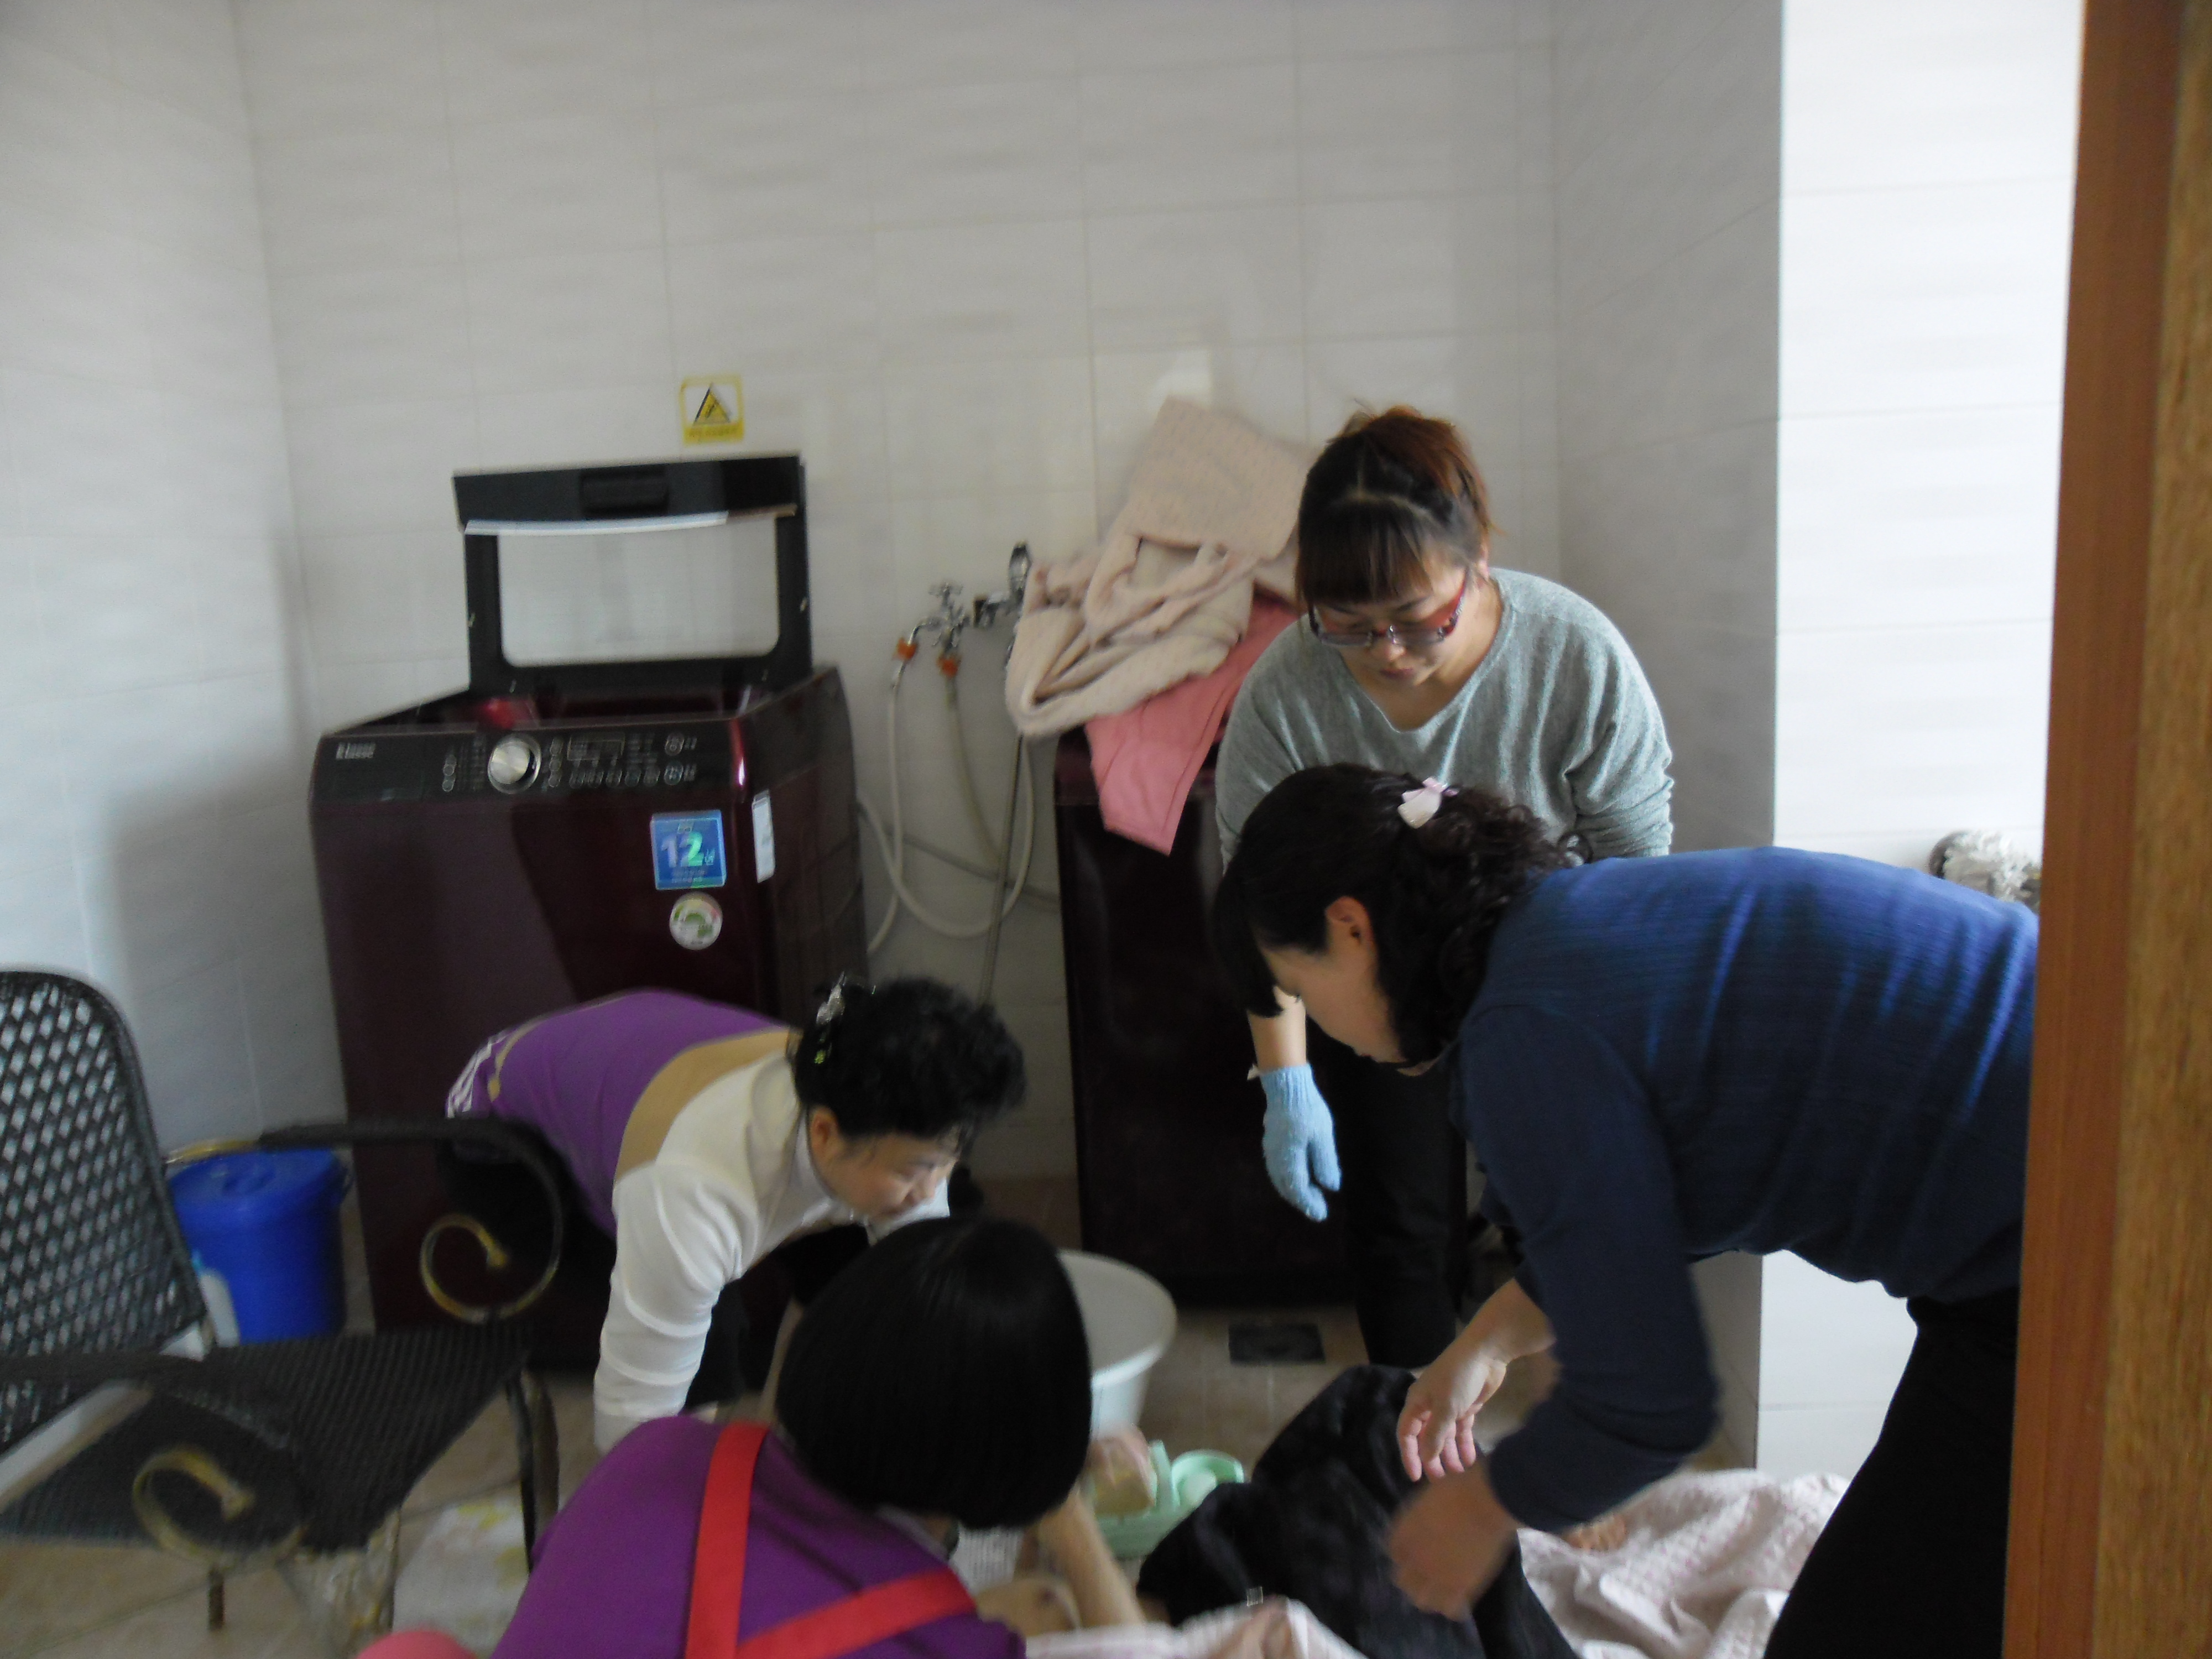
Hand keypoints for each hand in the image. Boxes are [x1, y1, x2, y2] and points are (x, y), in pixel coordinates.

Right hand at [1259, 1066, 1339, 1221]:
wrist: (1286, 1086)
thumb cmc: (1307, 1111)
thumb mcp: (1323, 1137)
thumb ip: (1326, 1162)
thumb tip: (1330, 1187)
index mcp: (1290, 1160)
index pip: (1298, 1189)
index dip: (1309, 1203)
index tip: (1321, 1215)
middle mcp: (1276, 1159)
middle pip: (1286, 1187)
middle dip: (1301, 1201)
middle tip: (1316, 1209)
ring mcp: (1270, 1150)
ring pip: (1279, 1179)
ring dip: (1292, 1191)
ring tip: (1307, 1197)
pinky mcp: (1270, 1142)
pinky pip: (1276, 1169)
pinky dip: (1286, 1180)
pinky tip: (1295, 1177)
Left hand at [1388, 1466, 1517, 1619]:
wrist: (1486, 1501)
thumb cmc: (1460, 1487)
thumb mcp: (1429, 1496)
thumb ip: (1422, 1515)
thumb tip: (1427, 1519)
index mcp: (1404, 1533)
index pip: (1394, 1552)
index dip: (1404, 1554)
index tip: (1413, 1554)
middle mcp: (1414, 1557)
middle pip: (1402, 1580)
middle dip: (1411, 1579)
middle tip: (1425, 1577)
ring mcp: (1436, 1575)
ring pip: (1422, 1600)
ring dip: (1429, 1597)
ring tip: (1440, 1593)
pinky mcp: (1460, 1586)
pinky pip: (1450, 1608)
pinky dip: (1453, 1607)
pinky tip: (1459, 1603)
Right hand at [1396, 1341, 1509, 1481]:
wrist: (1486, 1353)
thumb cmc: (1459, 1378)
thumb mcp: (1446, 1408)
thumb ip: (1435, 1435)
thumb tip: (1425, 1458)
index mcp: (1418, 1403)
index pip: (1407, 1434)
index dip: (1409, 1456)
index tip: (1416, 1477)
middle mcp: (1430, 1406)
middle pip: (1427, 1438)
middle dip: (1432, 1459)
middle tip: (1440, 1480)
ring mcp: (1448, 1407)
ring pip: (1445, 1437)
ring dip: (1450, 1455)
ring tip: (1459, 1474)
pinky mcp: (1465, 1407)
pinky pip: (1462, 1431)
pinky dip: (1465, 1445)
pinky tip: (1470, 1461)